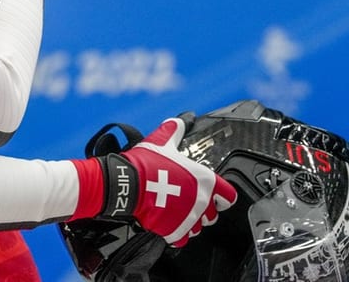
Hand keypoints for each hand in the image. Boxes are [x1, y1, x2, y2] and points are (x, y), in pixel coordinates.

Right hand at [100, 117, 236, 245]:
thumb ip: (175, 129)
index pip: (229, 196)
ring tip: (177, 213)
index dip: (223, 195)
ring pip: (199, 228)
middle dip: (204, 209)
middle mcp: (202, 201)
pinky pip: (183, 238)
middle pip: (214, 214)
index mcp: (204, 180)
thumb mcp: (162, 141)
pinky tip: (168, 223)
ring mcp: (190, 218)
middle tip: (189, 201)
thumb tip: (182, 119)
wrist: (128, 183)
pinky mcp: (175, 230)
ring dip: (191, 222)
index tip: (216, 195)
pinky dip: (177, 233)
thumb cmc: (146, 163)